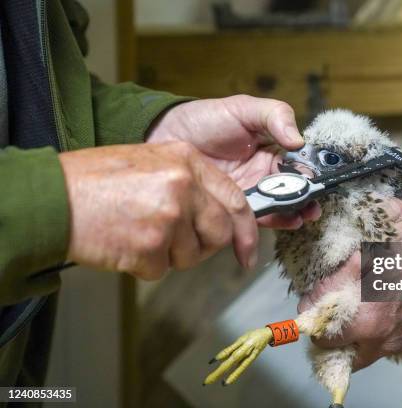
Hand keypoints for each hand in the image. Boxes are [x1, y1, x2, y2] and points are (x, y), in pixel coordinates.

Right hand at [60, 141, 261, 279]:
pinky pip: (162, 269)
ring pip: (191, 255)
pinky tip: (125, 244)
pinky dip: (144, 265)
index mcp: (187, 160)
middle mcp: (183, 186)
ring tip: (138, 233)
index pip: (235, 200)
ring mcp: (168, 216)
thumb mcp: (151, 161)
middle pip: (219, 233)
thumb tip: (218, 215)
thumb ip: (190, 184)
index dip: (245, 230)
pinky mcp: (151, 247)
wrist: (54, 198)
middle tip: (175, 243)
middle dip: (202, 245)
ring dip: (168, 255)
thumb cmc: (97, 180)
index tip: (248, 251)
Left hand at [147, 95, 319, 227]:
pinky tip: (286, 220)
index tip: (318, 180)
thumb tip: (299, 141)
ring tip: (303, 216)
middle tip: (314, 205)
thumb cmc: (205, 118)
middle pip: (293, 189)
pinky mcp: (232, 207)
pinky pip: (256, 217)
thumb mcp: (244, 109)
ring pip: (279, 205)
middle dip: (308, 199)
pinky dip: (274, 221)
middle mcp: (264, 174)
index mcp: (271, 150)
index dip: (311, 172)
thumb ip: (274, 117)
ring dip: (295, 212)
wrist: (165, 135)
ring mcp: (249, 192)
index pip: (298, 164)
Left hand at [297, 216, 401, 370]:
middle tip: (333, 315)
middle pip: (347, 356)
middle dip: (336, 338)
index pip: (325, 341)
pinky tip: (388, 305)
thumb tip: (311, 302)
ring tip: (362, 306)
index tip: (315, 307)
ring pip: (370, 350)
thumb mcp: (363, 255)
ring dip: (360, 335)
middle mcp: (388, 342)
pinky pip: (392, 343)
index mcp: (370, 322)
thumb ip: (332, 284)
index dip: (315, 322)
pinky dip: (382, 331)